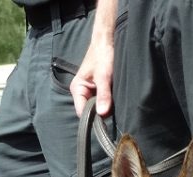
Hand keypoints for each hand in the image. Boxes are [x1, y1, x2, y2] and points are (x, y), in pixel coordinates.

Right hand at [70, 0, 115, 116]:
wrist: (109, 41)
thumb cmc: (103, 54)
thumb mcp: (104, 76)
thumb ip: (103, 95)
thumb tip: (102, 113)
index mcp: (77, 89)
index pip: (82, 112)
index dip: (93, 118)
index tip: (105, 119)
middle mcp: (82, 92)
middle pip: (90, 112)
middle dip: (101, 112)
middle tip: (113, 107)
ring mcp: (91, 92)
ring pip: (98, 107)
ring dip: (107, 106)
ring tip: (115, 100)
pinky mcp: (99, 90)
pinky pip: (104, 101)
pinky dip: (110, 101)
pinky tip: (116, 97)